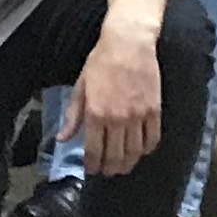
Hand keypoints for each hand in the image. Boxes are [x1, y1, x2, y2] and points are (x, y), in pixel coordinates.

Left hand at [73, 20, 164, 176]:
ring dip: (128, 163)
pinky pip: (153, 139)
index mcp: (95, 114)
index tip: (91, 170)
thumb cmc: (100, 62)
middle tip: (107, 172)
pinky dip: (146, 149)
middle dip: (109, 168)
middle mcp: (117, 119)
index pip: (93, 150)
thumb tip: (62, 139)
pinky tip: (141, 151)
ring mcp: (138, 116)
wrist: (128, 44)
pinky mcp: (154, 111)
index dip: (92, 165)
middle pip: (115, 156)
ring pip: (134, 152)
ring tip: (123, 166)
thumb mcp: (81, 87)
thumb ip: (73, 116)